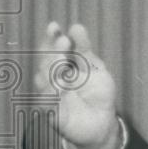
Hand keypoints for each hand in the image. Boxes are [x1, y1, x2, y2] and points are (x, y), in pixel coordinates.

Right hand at [34, 22, 121, 148]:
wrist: (102, 122)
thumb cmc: (97, 92)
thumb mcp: (94, 67)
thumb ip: (84, 49)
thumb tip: (75, 26)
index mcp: (60, 67)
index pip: (51, 50)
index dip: (51, 39)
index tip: (54, 26)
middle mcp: (51, 81)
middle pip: (46, 64)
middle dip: (52, 51)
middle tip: (63, 40)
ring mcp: (51, 98)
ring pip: (45, 82)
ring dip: (51, 70)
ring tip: (62, 58)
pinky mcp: (54, 116)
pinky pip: (48, 105)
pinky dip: (50, 95)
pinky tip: (56, 85)